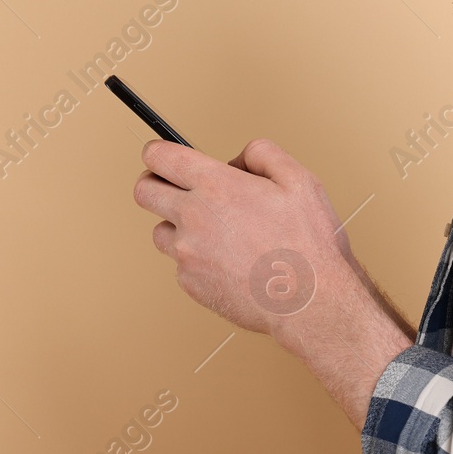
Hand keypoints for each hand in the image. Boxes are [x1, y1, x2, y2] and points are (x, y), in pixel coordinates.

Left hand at [132, 137, 350, 335]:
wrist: (308, 301)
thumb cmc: (308, 246)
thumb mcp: (300, 180)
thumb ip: (264, 154)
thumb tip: (239, 158)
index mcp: (217, 187)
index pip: (159, 158)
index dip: (158, 152)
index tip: (163, 156)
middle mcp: (194, 218)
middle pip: (143, 192)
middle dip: (155, 184)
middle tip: (173, 188)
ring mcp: (188, 254)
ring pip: (160, 231)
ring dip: (177, 225)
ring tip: (213, 231)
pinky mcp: (190, 283)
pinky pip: (180, 264)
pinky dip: (197, 259)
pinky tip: (227, 260)